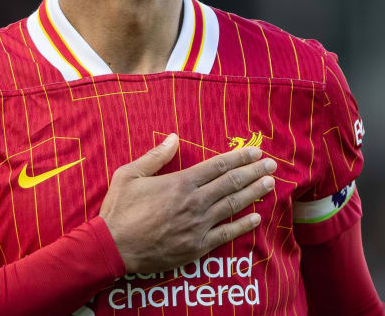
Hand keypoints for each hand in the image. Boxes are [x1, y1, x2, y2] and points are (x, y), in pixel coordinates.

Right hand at [98, 133, 276, 274]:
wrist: (113, 247)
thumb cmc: (119, 209)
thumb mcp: (129, 174)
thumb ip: (155, 156)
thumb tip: (174, 137)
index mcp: (180, 182)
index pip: (218, 166)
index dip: (239, 158)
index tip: (255, 152)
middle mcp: (194, 202)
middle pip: (231, 183)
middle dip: (253, 172)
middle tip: (271, 165)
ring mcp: (198, 225)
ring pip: (233, 205)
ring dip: (254, 193)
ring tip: (270, 184)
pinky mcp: (197, 246)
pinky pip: (226, 234)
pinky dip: (243, 225)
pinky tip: (257, 217)